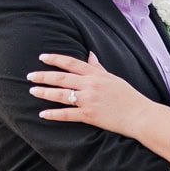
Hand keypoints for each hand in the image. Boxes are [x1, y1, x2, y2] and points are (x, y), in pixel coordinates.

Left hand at [28, 51, 146, 135]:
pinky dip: (54, 114)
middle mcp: (91, 85)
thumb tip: (89, 54)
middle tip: (30, 76)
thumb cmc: (128, 96)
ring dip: (45, 92)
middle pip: (62, 78)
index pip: (71, 63)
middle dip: (43, 76)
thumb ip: (98, 67)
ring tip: (32, 91)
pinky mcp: (90, 115)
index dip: (55, 59)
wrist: (140, 114)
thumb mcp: (113, 77)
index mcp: (96, 74)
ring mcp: (89, 100)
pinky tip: (42, 113)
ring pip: (61, 95)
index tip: (42, 57)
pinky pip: (67, 114)